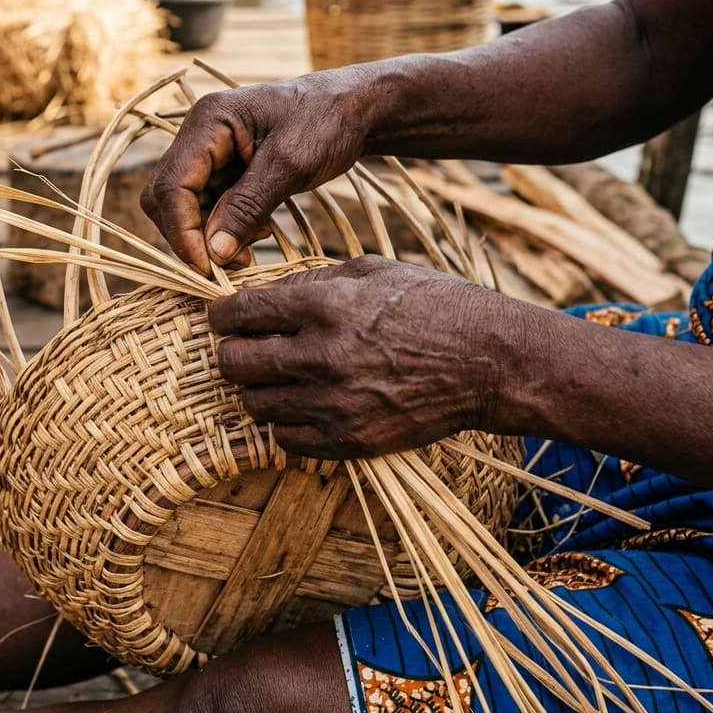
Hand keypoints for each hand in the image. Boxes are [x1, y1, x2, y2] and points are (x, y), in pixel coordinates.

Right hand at [141, 71, 375, 272]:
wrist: (355, 108)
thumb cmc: (327, 122)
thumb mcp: (290, 166)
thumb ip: (248, 207)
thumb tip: (214, 253)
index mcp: (209, 121)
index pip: (172, 185)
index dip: (182, 231)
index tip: (207, 267)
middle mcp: (200, 134)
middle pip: (167, 197)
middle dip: (191, 236)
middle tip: (229, 263)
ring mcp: (211, 151)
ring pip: (186, 207)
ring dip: (211, 235)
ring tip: (252, 248)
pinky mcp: (225, 168)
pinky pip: (210, 206)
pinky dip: (226, 227)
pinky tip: (259, 231)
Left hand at [209, 256, 517, 459]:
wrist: (491, 362)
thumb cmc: (437, 306)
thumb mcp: (375, 270)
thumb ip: (313, 279)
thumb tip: (264, 291)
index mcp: (327, 306)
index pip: (240, 313)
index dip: (221, 315)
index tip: (222, 317)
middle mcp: (323, 356)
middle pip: (233, 363)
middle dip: (231, 352)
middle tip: (246, 348)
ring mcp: (335, 404)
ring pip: (252, 405)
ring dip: (258, 389)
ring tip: (279, 377)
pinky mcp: (350, 441)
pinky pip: (284, 440)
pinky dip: (284, 423)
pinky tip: (303, 405)